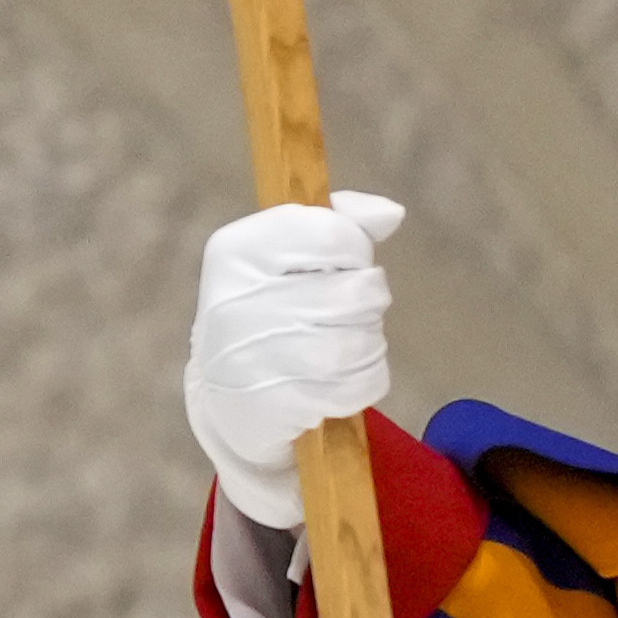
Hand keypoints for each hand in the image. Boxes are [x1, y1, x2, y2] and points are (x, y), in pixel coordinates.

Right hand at [184, 190, 404, 506]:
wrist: (225, 397)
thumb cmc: (265, 313)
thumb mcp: (285, 256)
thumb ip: (340, 223)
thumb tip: (392, 213)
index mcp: (237, 250)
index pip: (333, 236)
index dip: (354, 252)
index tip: (338, 268)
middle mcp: (237, 300)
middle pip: (356, 292)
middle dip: (366, 304)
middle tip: (345, 314)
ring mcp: (253, 356)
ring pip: (360, 342)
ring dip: (368, 345)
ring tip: (346, 346)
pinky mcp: (276, 404)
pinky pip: (355, 386)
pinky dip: (363, 382)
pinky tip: (341, 379)